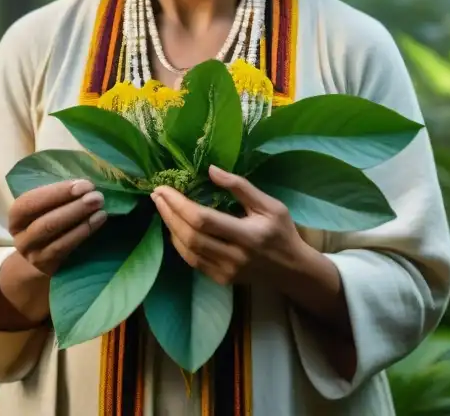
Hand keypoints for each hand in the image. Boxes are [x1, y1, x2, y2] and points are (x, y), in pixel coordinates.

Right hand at [7, 179, 106, 275]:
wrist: (42, 257)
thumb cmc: (48, 221)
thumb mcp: (45, 208)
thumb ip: (58, 195)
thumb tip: (84, 182)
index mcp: (16, 216)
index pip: (30, 202)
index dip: (56, 192)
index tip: (83, 185)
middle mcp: (21, 236)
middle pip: (45, 221)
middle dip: (73, 206)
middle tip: (96, 195)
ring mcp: (33, 254)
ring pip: (55, 235)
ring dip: (80, 219)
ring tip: (100, 206)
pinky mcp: (48, 266)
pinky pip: (65, 247)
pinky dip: (83, 232)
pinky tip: (98, 220)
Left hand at [151, 165, 305, 286]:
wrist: (292, 270)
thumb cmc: (282, 232)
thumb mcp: (270, 205)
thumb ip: (241, 187)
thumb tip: (211, 169)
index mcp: (248, 235)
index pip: (203, 219)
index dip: (179, 204)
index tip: (164, 189)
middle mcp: (234, 256)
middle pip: (190, 236)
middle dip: (169, 214)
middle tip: (157, 195)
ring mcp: (226, 272)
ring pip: (188, 251)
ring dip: (171, 228)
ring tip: (162, 208)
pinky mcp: (221, 279)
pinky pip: (193, 262)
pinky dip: (180, 244)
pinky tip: (175, 228)